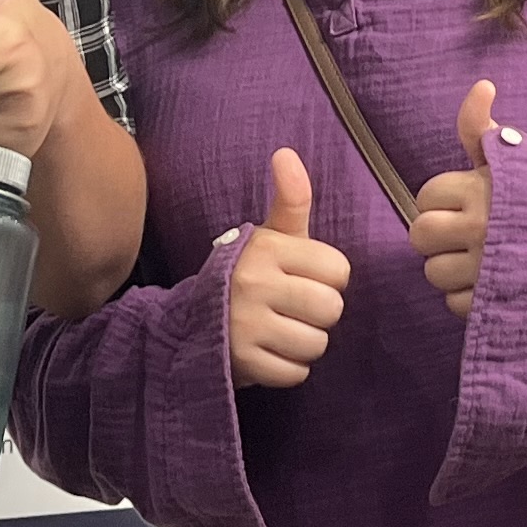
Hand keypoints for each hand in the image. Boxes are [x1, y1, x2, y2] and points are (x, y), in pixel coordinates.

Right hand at [228, 147, 349, 387]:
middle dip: (318, 313)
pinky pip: (296, 373)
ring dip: (304, 343)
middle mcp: (253, 283)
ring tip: (279, 330)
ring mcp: (245, 324)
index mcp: (266, 247)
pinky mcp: (242, 363)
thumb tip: (286, 153)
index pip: (338, 270)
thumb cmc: (245, 274)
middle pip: (331, 308)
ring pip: (316, 343)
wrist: (188, 323)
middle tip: (292, 308)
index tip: (303, 278)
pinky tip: (269, 352)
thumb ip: (290, 200)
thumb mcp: (268, 236)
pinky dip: (288, 368)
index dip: (327, 278)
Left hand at [407, 80, 496, 317]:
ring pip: (434, 272)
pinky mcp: (493, 300)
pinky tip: (490, 284)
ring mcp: (486, 265)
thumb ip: (483, 129)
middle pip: (421, 235)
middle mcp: (481, 226)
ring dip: (450, 270)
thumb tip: (482, 85)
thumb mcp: (519, 159)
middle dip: (436, 237)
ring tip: (478, 261)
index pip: (427, 196)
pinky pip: (454, 303)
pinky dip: (468, 298)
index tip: (464, 204)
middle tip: (461, 236)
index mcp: (482, 188)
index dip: (441, 201)